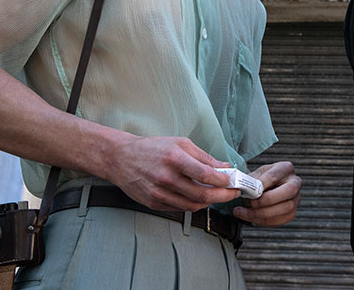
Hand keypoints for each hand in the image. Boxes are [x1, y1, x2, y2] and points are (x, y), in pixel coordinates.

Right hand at [105, 135, 240, 211]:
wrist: (121, 158)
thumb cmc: (151, 148)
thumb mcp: (180, 143)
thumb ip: (203, 157)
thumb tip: (224, 167)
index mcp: (174, 159)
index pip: (205, 175)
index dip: (223, 181)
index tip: (232, 181)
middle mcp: (166, 178)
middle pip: (202, 194)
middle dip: (223, 196)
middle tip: (232, 193)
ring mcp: (159, 193)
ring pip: (192, 205)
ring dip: (209, 202)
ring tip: (217, 195)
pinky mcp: (153, 203)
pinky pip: (179, 208)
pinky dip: (193, 204)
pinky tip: (199, 197)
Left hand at [233, 161, 301, 226]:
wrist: (263, 190)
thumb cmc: (260, 180)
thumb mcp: (255, 175)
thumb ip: (250, 181)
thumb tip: (243, 187)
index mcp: (285, 168)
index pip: (275, 175)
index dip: (262, 183)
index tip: (249, 189)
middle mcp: (295, 182)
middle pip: (289, 190)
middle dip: (268, 199)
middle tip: (252, 203)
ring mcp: (296, 198)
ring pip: (286, 208)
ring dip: (263, 213)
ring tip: (246, 213)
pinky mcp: (292, 212)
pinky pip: (281, 219)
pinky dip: (264, 220)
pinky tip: (252, 217)